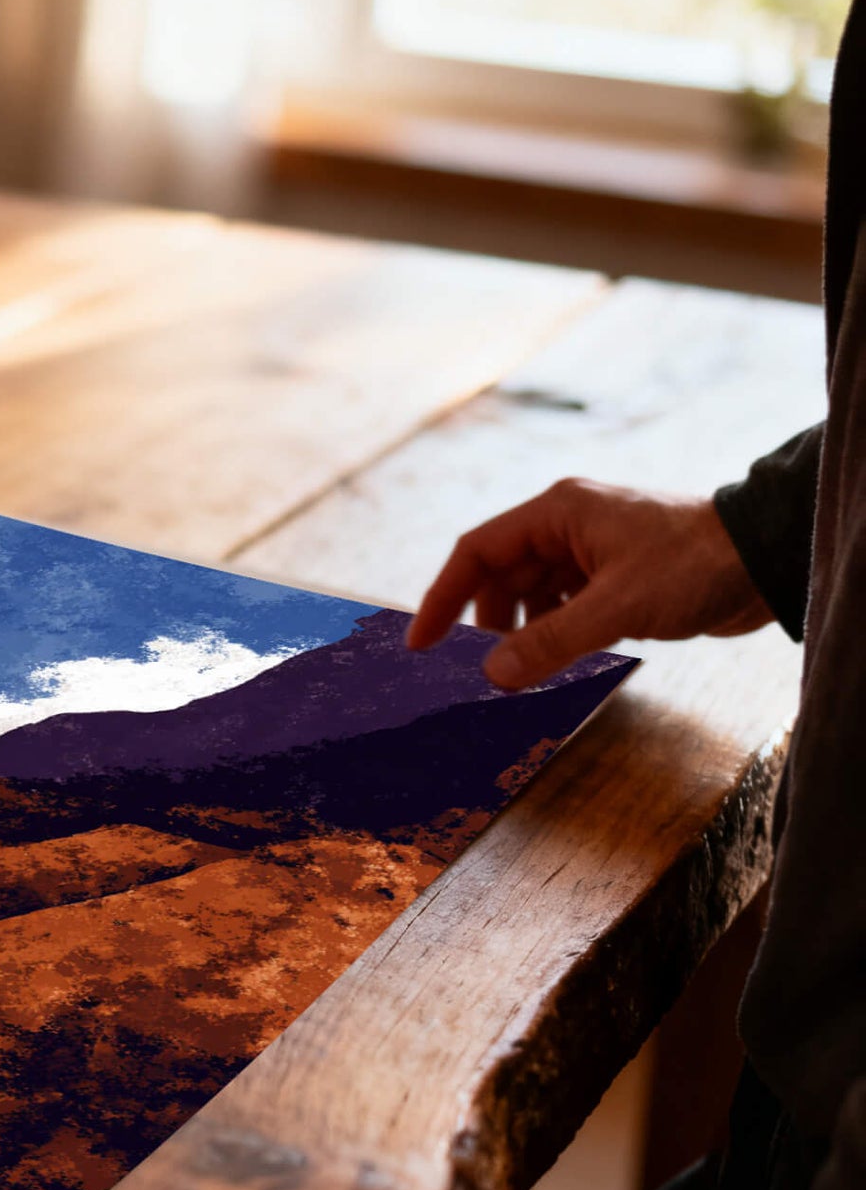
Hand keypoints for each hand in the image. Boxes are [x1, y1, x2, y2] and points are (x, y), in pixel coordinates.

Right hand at [406, 480, 769, 688]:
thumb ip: (550, 641)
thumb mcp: (616, 607)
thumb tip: (493, 676)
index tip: (422, 643)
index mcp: (557, 513)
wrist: (766, 559)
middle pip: (499, 576)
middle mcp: (566, 527)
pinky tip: (553, 663)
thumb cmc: (694, 564)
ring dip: (519, 633)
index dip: (443, 597)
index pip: (477, 552)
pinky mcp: (613, 578)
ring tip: (517, 672)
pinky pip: (562, 608)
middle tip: (474, 670)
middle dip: (484, 623)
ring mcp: (590, 552)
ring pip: (531, 595)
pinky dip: (550, 635)